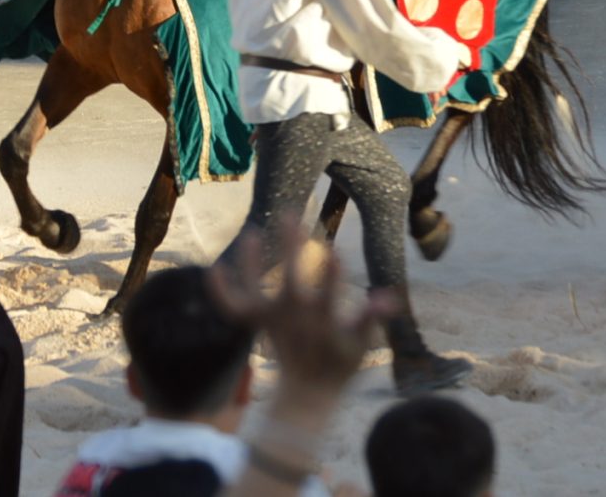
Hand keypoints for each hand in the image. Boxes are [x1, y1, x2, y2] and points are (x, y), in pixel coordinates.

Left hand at [210, 218, 398, 403]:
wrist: (307, 392)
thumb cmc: (339, 362)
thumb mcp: (360, 344)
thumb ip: (371, 318)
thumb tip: (389, 297)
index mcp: (324, 320)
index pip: (329, 293)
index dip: (331, 274)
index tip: (334, 252)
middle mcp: (296, 318)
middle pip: (290, 280)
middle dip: (291, 248)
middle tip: (289, 214)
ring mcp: (273, 320)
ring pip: (256, 291)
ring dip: (251, 264)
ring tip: (251, 233)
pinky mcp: (258, 323)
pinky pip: (234, 309)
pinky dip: (222, 292)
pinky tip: (215, 267)